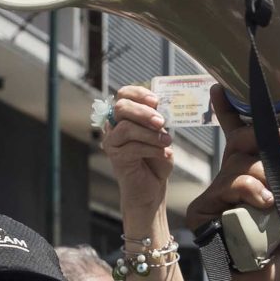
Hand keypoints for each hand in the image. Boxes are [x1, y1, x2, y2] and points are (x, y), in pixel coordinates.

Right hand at [104, 84, 175, 217]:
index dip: (139, 94)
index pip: (124, 94)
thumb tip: (163, 106)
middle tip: (162, 122)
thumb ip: (158, 119)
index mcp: (125, 116)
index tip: (157, 101)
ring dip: (150, 134)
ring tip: (167, 142)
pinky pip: (132, 148)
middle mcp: (114, 126)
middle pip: (121, 107)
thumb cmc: (157, 158)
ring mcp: (112, 142)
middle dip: (143, 112)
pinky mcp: (115, 158)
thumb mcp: (161, 134)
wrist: (153, 187)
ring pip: (126, 128)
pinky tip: (165, 154)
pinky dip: (152, 149)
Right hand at [186, 119, 279, 280]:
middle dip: (264, 136)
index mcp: (262, 176)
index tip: (222, 89)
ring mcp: (220, 196)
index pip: (245, 139)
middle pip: (241, 142)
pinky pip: (229, 185)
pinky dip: (252, 191)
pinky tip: (268, 205)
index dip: (232, 113)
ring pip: (239, 162)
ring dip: (268, 175)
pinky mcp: (207, 211)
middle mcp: (238, 181)